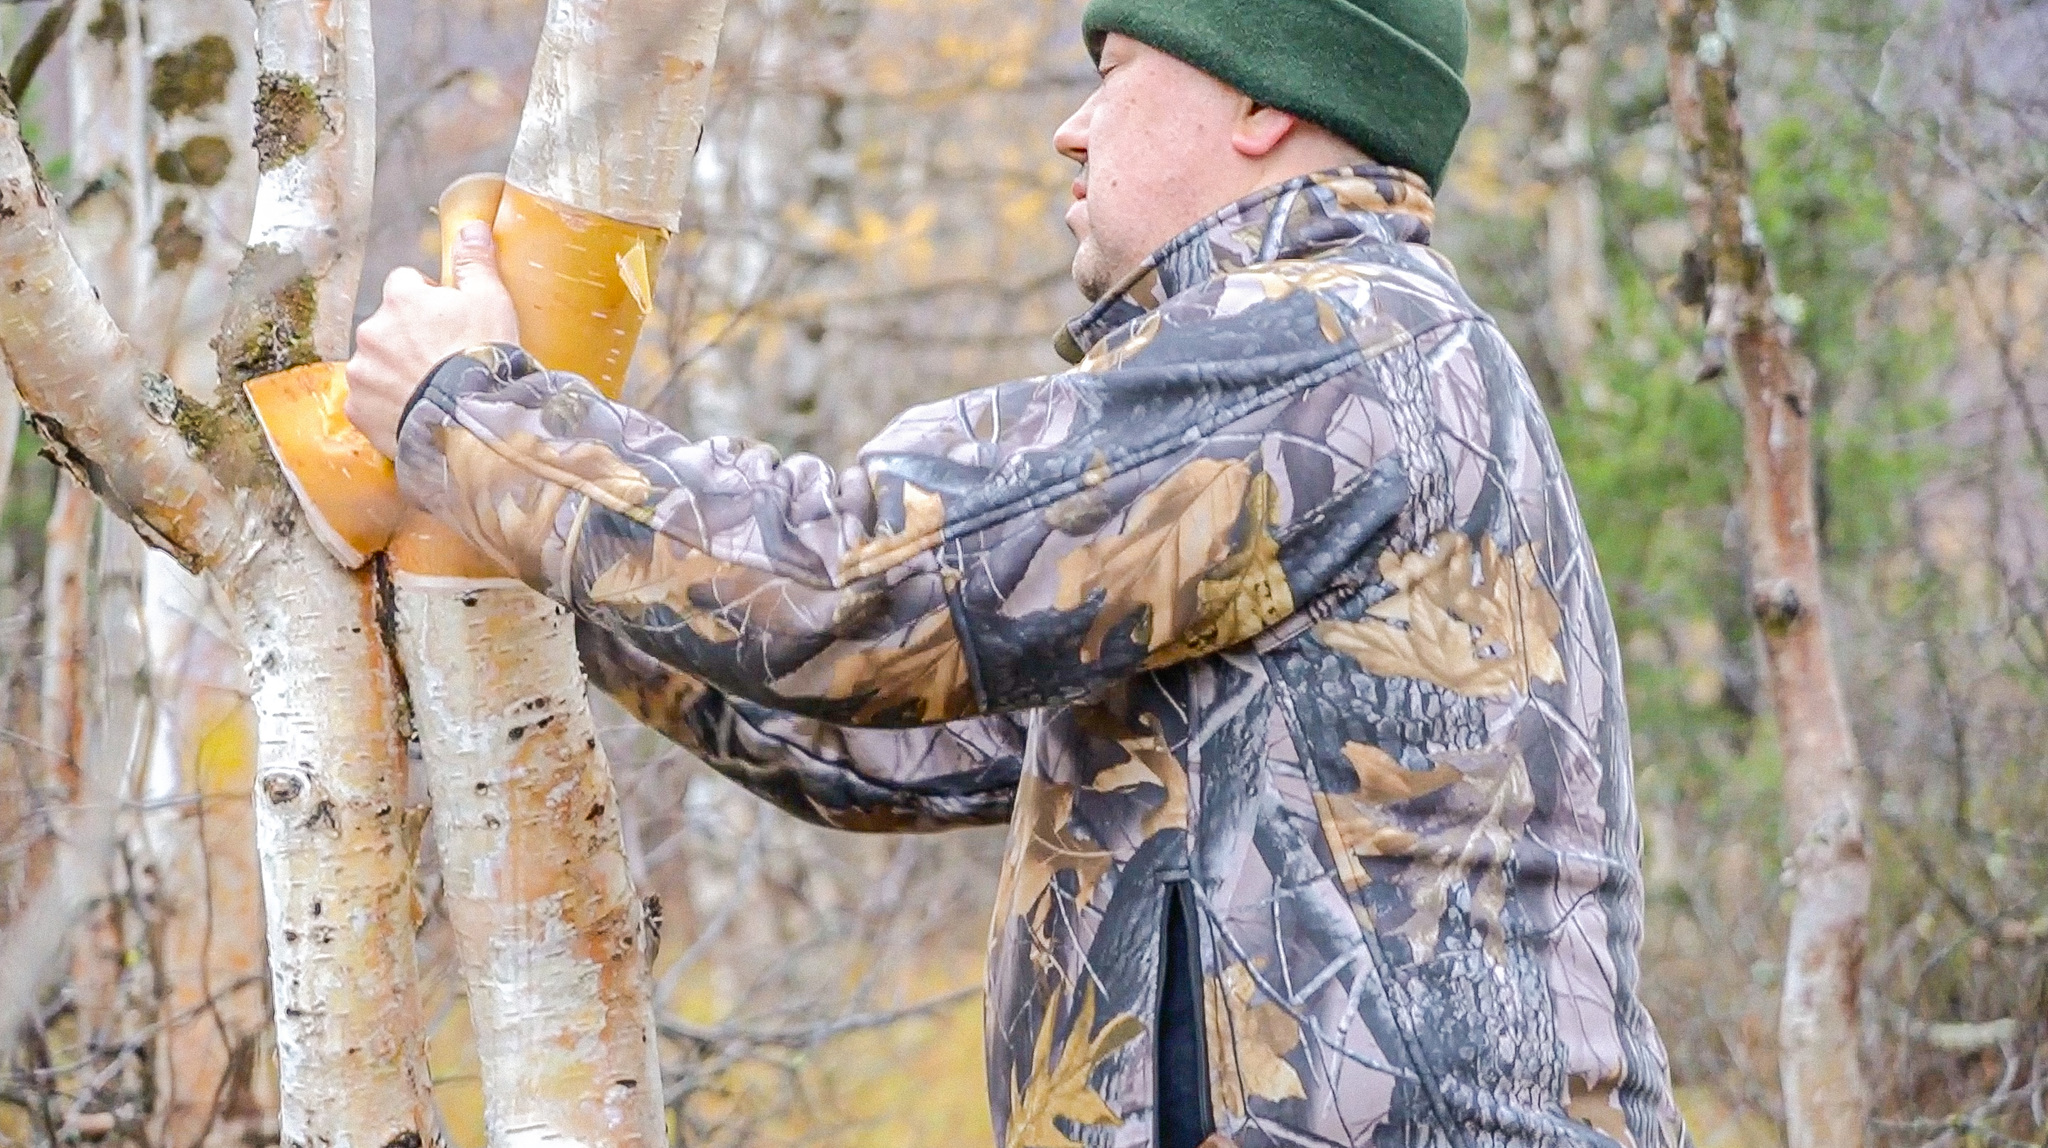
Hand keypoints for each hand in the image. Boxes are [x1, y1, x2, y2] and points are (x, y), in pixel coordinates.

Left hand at [345, 221, 518, 457]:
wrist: (473, 421)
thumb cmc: (485, 356)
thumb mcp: (492, 301)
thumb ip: (475, 262)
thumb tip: (470, 226)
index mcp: (400, 298)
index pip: (406, 283)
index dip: (430, 300)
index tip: (451, 320)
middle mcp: (371, 330)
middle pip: (388, 325)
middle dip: (410, 337)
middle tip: (445, 360)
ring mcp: (362, 372)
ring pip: (377, 363)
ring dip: (397, 371)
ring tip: (432, 391)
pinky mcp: (359, 409)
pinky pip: (370, 401)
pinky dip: (388, 405)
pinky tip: (416, 412)